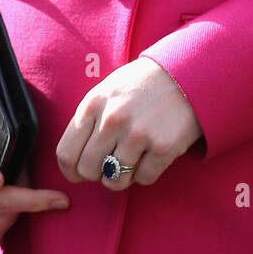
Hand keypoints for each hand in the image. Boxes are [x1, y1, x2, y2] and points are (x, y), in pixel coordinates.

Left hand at [57, 57, 202, 191]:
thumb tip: (73, 160)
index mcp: (93, 104)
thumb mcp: (108, 91)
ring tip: (132, 160)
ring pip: (114, 180)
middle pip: (88, 171)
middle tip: (111, 164)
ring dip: (122, 176)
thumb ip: (89, 120)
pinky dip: (147, 173)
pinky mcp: (163, 147)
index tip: (80, 173)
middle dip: (98, 174)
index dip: (71, 171)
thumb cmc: (142, 85)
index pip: (66, 154)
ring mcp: (138, 134)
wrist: (186, 73)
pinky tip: (152, 154)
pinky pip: (143, 179)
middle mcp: (112, 119)